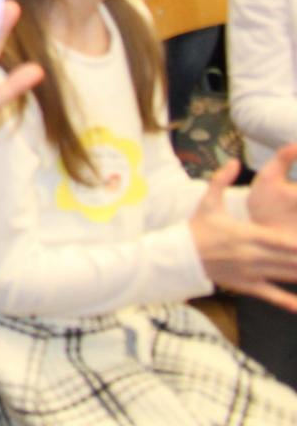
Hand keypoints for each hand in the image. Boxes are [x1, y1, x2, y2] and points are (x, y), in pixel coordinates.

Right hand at [192, 158, 296, 310]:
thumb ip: (221, 180)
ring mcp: (252, 272)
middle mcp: (253, 255)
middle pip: (291, 260)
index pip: (284, 241)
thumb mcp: (207, 202)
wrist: (179, 255)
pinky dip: (289, 303)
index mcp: (247, 234)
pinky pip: (272, 296)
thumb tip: (235, 161)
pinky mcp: (247, 286)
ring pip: (286, 276)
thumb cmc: (197, 228)